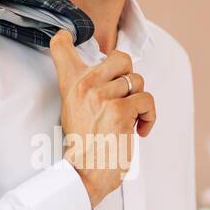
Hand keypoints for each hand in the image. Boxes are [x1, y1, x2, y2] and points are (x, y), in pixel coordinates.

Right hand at [48, 29, 155, 209]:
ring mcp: (103, 96)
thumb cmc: (84, 145)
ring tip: (130, 120)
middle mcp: (85, 85)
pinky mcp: (121, 111)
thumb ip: (85, 86)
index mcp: (71, 84)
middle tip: (123, 99)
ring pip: (138, 82)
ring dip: (140, 102)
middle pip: (121, 58)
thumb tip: (109, 65)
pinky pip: (147, 101)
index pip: (61, 47)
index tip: (66, 35)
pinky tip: (139, 130)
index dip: (66, 38)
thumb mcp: (73, 109)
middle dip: (130, 78)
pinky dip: (149, 117)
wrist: (84, 174)